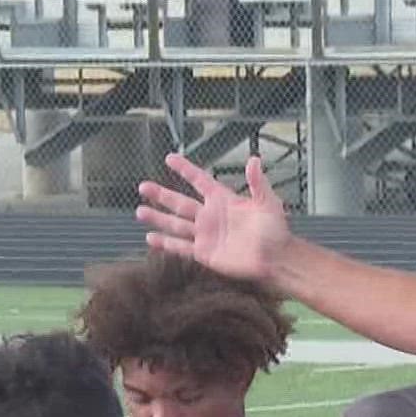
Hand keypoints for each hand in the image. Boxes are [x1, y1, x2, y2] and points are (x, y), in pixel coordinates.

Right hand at [136, 154, 292, 284]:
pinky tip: (150, 238)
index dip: (185, 169)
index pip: (199, 180)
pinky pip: (181, 247)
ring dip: (158, 218)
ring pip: (176, 223)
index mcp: (223, 199)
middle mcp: (210, 215)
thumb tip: (254, 159)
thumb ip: (257, 182)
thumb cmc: (275, 229)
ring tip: (140, 211)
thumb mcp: (268, 202)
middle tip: (142, 186)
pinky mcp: (204, 253)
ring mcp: (205, 234)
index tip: (169, 158)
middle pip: (180, 202)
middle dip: (161, 194)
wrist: (275, 258)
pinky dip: (166, 243)